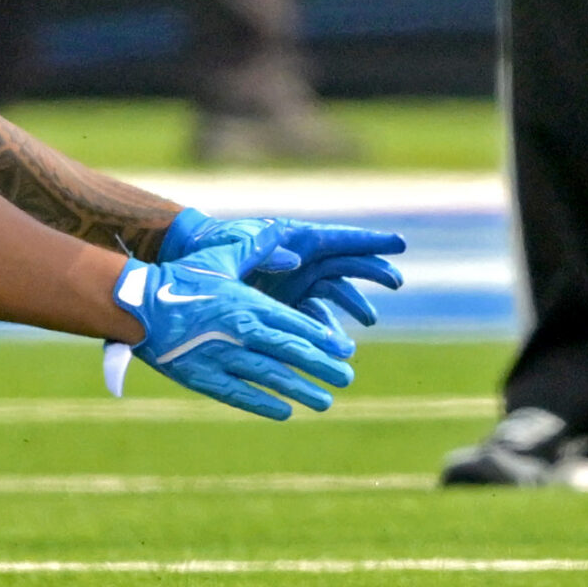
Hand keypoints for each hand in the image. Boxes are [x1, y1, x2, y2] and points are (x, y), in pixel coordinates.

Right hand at [110, 226, 356, 418]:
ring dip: (300, 390)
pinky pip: (237, 394)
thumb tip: (286, 235)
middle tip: (346, 378)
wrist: (135, 303)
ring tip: (325, 401)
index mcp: (248, 304)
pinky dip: (262, 404)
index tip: (345, 350)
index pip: (294, 324)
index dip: (322, 339)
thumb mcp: (222, 256)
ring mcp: (220, 358)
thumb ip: (258, 248)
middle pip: (290, 353)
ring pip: (269, 377)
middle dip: (321, 367)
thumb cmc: (181, 276)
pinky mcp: (200, 377)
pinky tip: (284, 412)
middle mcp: (239, 333)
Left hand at [159, 208, 407, 327]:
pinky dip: (326, 332)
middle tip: (396, 281)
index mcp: (297, 239)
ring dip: (354, 307)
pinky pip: (313, 321)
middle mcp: (303, 262)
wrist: (187, 270)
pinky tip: (336, 347)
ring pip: (335, 296)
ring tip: (368, 321)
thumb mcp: (233, 246)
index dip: (371, 241)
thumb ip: (264, 251)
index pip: (341, 239)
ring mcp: (296, 286)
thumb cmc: (212, 247)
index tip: (400, 243)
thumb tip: (294, 261)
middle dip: (372, 273)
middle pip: (347, 267)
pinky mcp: (286, 309)